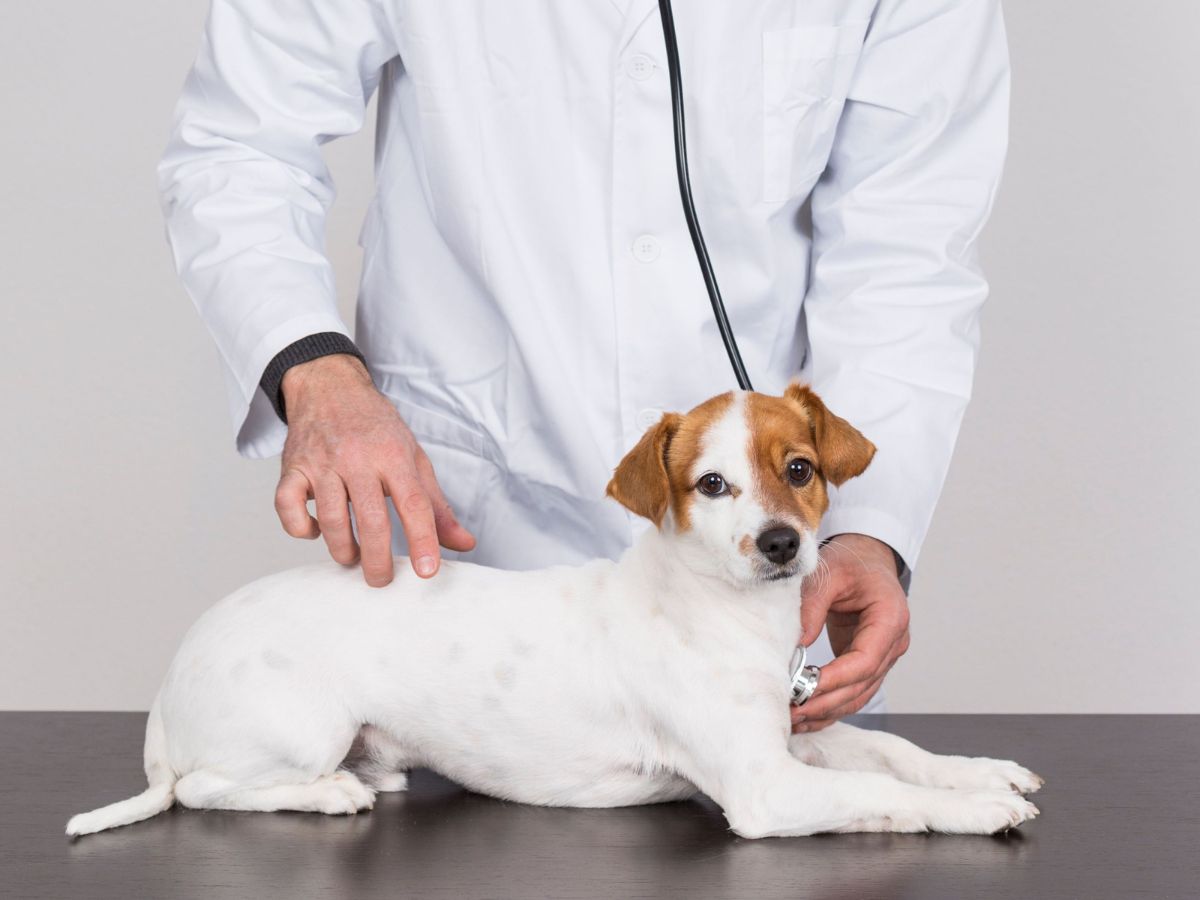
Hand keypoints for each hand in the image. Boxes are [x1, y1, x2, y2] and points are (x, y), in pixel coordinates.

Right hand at [273, 354, 475, 586]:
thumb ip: (436, 505)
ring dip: (343, 550)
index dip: (424, 540)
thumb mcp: (414, 458)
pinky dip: (301, 528)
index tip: (428, 572)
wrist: (329, 386)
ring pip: (331, 520)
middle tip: (382, 580)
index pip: (414, 504)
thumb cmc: (376, 428)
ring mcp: (321, 463)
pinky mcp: (291, 468)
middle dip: (378, 560)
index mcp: (394, 455)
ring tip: (353, 557)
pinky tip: (315, 531)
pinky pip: (288, 508)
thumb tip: (464, 544)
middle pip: (371, 520)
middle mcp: (357, 458)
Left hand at [791, 533, 909, 731]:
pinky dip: (831, 706)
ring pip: (859, 695)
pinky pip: (853, 691)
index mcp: (890, 617)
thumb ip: (812, 607)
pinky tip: (807, 716)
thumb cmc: (852, 562)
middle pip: (861, 684)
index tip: (805, 688)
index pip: (865, 660)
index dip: (836, 679)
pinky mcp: (870, 663)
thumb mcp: (828, 574)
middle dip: (826, 701)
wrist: (867, 559)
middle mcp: (893, 642)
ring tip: (794, 718)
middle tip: (792, 710)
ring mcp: (884, 656)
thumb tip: (796, 645)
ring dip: (827, 710)